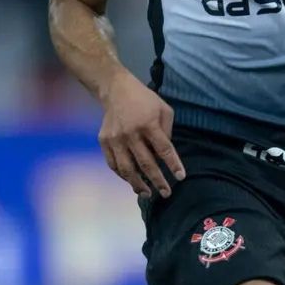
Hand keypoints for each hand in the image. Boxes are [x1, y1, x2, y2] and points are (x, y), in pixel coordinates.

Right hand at [99, 70, 184, 197]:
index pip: (164, 149)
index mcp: (148, 124)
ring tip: (147, 194)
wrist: (115, 90)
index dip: (173, 165)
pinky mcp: (104, 142)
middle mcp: (130, 134)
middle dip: (157, 181)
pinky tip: (132, 182)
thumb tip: (165, 154)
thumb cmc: (145, 100)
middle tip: (166, 193)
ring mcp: (115, 139)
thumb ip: (167, 132)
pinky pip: (113, 165)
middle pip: (146, 164)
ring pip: (127, 169)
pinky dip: (123, 176)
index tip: (181, 177)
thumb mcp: (164, 110)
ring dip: (138, 184)